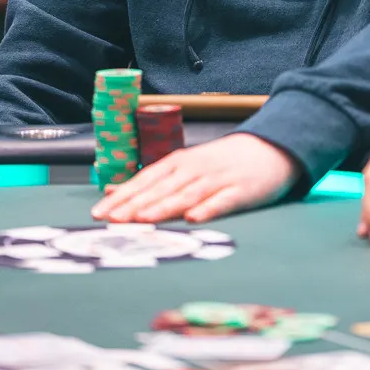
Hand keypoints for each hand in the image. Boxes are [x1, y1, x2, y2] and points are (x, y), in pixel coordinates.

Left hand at [91, 133, 300, 224]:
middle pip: (162, 188)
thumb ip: (152, 180)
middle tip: (113, 221)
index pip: (145, 180)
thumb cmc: (222, 162)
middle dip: (136, 204)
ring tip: (144, 219)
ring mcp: (218, 179)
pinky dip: (208, 209)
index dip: (123, 196)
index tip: (100, 212)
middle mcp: (194, 169)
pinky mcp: (241, 191)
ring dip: (165, 206)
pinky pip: (222, 201)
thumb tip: (114, 192)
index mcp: (179, 163)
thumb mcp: (185, 165)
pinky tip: (194, 219)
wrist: (269, 148)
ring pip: (187, 194)